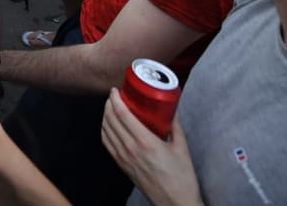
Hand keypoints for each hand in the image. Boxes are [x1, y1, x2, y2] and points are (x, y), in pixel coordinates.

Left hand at [101, 89, 202, 205]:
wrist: (175, 202)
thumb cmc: (181, 177)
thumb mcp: (182, 148)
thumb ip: (175, 126)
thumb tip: (172, 110)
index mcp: (145, 141)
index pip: (122, 114)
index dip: (115, 99)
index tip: (115, 90)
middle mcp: (130, 148)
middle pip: (110, 120)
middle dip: (109, 104)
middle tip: (113, 96)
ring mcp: (123, 158)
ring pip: (106, 131)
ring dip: (105, 116)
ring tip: (110, 108)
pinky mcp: (122, 166)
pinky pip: (107, 143)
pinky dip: (104, 131)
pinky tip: (109, 126)